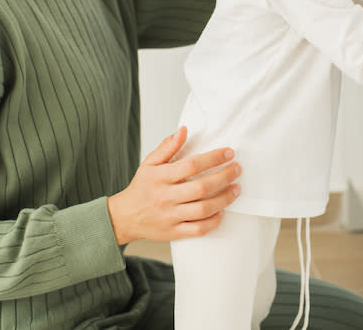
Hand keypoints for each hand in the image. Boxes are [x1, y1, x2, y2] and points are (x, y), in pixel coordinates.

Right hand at [107, 126, 239, 244]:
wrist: (125, 216)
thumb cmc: (142, 187)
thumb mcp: (149, 163)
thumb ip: (167, 147)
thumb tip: (184, 130)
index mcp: (160, 177)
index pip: (191, 165)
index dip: (213, 158)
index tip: (229, 152)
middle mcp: (166, 196)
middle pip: (201, 188)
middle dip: (224, 177)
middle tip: (237, 169)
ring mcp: (170, 216)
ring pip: (203, 209)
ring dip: (224, 199)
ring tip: (236, 189)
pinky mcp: (174, 232)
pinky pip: (198, 229)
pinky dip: (213, 221)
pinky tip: (222, 211)